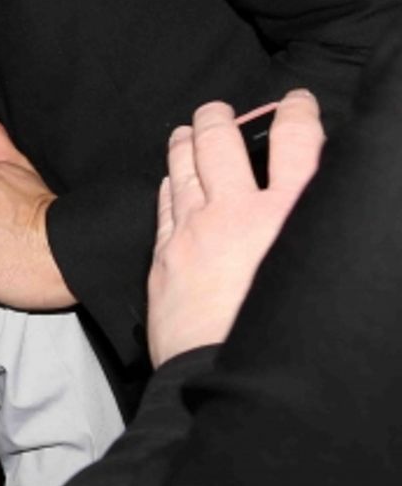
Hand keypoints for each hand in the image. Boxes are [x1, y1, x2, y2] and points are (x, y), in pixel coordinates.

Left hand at [148, 89, 323, 366]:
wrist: (226, 382)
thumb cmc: (286, 342)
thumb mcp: (322, 279)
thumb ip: (315, 237)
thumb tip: (320, 218)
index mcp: (290, 218)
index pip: (299, 143)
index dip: (298, 112)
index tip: (297, 102)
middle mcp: (237, 213)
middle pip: (221, 140)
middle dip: (221, 116)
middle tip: (221, 110)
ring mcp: (194, 229)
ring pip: (182, 163)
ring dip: (186, 139)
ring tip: (189, 129)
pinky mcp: (165, 252)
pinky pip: (164, 199)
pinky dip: (169, 180)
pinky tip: (171, 177)